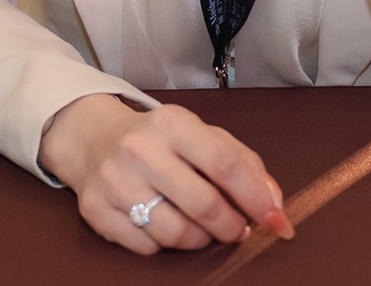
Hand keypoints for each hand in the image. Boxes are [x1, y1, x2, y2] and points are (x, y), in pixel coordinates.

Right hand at [39, 95, 291, 254]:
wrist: (94, 139)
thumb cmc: (160, 141)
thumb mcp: (202, 136)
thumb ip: (244, 163)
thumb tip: (274, 204)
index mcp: (172, 122)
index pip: (224, 164)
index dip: (256, 198)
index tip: (277, 221)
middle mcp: (139, 148)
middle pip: (204, 205)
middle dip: (231, 227)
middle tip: (237, 230)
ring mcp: (114, 180)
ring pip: (177, 234)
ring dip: (201, 239)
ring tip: (201, 227)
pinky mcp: (96, 210)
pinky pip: (147, 248)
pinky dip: (164, 244)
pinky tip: (164, 224)